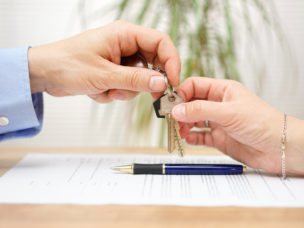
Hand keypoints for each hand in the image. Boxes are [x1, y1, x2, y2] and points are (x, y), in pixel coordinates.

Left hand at [28, 20, 179, 102]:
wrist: (44, 73)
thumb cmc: (67, 64)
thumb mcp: (104, 74)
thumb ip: (135, 79)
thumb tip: (161, 83)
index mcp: (124, 34)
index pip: (161, 43)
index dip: (172, 62)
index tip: (173, 83)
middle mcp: (125, 45)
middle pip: (153, 63)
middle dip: (145, 82)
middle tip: (144, 95)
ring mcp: (120, 59)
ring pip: (140, 79)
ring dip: (124, 91)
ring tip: (106, 90)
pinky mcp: (114, 72)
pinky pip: (126, 86)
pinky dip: (114, 93)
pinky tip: (97, 90)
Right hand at [172, 77, 303, 174]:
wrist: (280, 148)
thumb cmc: (263, 122)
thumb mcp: (228, 112)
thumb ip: (200, 110)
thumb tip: (176, 109)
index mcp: (223, 91)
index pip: (195, 86)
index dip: (182, 93)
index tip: (171, 103)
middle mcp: (219, 105)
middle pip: (192, 104)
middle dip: (180, 110)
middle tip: (171, 118)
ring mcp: (219, 122)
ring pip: (194, 121)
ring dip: (184, 125)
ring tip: (180, 131)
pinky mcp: (220, 139)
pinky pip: (200, 136)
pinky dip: (192, 138)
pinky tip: (188, 139)